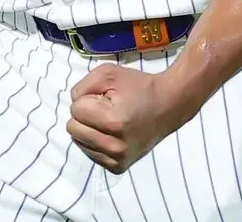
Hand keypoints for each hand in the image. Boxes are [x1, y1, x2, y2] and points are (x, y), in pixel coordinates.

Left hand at [66, 63, 185, 174]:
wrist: (168, 106)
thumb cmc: (139, 87)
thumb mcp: (109, 73)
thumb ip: (82, 86)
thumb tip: (72, 104)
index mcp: (114, 122)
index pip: (75, 109)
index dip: (89, 98)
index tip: (107, 97)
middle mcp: (116, 147)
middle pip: (72, 128)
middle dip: (86, 114)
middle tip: (108, 109)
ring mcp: (118, 160)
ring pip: (78, 142)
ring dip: (90, 128)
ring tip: (111, 121)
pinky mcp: (118, 167)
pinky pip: (89, 153)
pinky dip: (96, 141)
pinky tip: (112, 133)